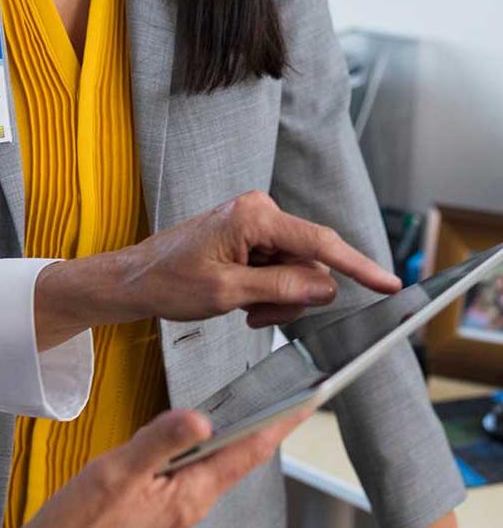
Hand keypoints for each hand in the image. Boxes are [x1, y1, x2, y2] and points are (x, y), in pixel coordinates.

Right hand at [0, 407, 305, 527]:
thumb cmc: (77, 526)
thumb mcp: (115, 474)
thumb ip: (157, 441)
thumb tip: (199, 417)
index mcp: (188, 495)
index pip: (247, 451)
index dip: (279, 422)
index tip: (306, 398)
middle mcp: (190, 505)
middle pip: (240, 457)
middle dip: (267, 425)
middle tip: (291, 393)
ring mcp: (176, 510)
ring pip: (218, 465)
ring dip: (240, 436)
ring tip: (258, 406)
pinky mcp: (159, 510)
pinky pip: (196, 473)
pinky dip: (209, 448)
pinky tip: (204, 435)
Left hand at [34, 191, 399, 349]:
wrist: (137, 279)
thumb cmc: (172, 282)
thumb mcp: (229, 293)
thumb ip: (282, 287)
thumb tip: (328, 284)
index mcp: (255, 216)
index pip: (320, 242)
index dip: (358, 265)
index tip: (391, 284)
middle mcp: (260, 211)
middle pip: (310, 261)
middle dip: (293, 295)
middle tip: (256, 315)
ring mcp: (256, 223)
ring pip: (297, 271)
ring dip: (279, 299)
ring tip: (244, 310)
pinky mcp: (251, 237)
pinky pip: (281, 269)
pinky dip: (269, 293)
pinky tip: (243, 303)